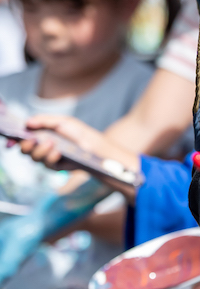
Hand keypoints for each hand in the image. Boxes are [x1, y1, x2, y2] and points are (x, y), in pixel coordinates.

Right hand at [19, 115, 138, 172]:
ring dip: (40, 150)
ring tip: (51, 143)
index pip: (22, 137)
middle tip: (32, 140)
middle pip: (24, 149)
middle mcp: (41, 147)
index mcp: (40, 135)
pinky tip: (57, 152)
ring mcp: (47, 158)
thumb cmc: (80, 133)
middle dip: (25, 145)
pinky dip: (50, 157)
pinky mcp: (56, 167)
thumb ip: (44, 120)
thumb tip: (27, 122)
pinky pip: (47, 164)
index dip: (15, 138)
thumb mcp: (63, 122)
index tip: (13, 137)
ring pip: (33, 157)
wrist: (96, 147)